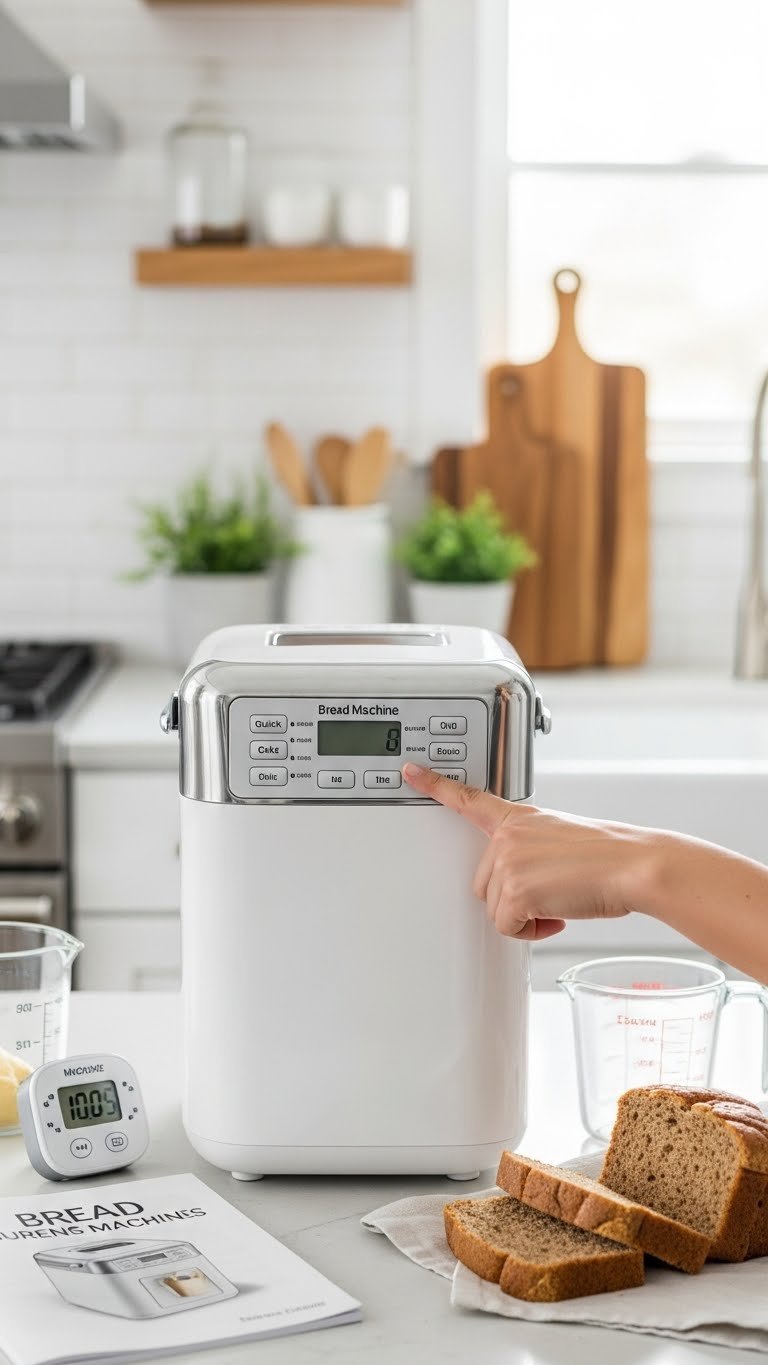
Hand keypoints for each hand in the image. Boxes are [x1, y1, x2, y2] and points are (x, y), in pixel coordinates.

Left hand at [402, 763, 645, 942]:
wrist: (633, 865)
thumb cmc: (610, 857)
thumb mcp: (563, 839)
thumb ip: (533, 850)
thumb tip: (529, 880)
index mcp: (520, 818)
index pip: (469, 798)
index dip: (434, 784)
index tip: (411, 772)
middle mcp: (509, 835)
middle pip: (484, 882)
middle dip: (513, 898)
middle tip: (551, 895)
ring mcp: (508, 861)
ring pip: (496, 908)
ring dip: (525, 916)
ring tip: (561, 904)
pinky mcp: (514, 890)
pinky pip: (507, 926)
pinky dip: (531, 931)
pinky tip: (558, 916)